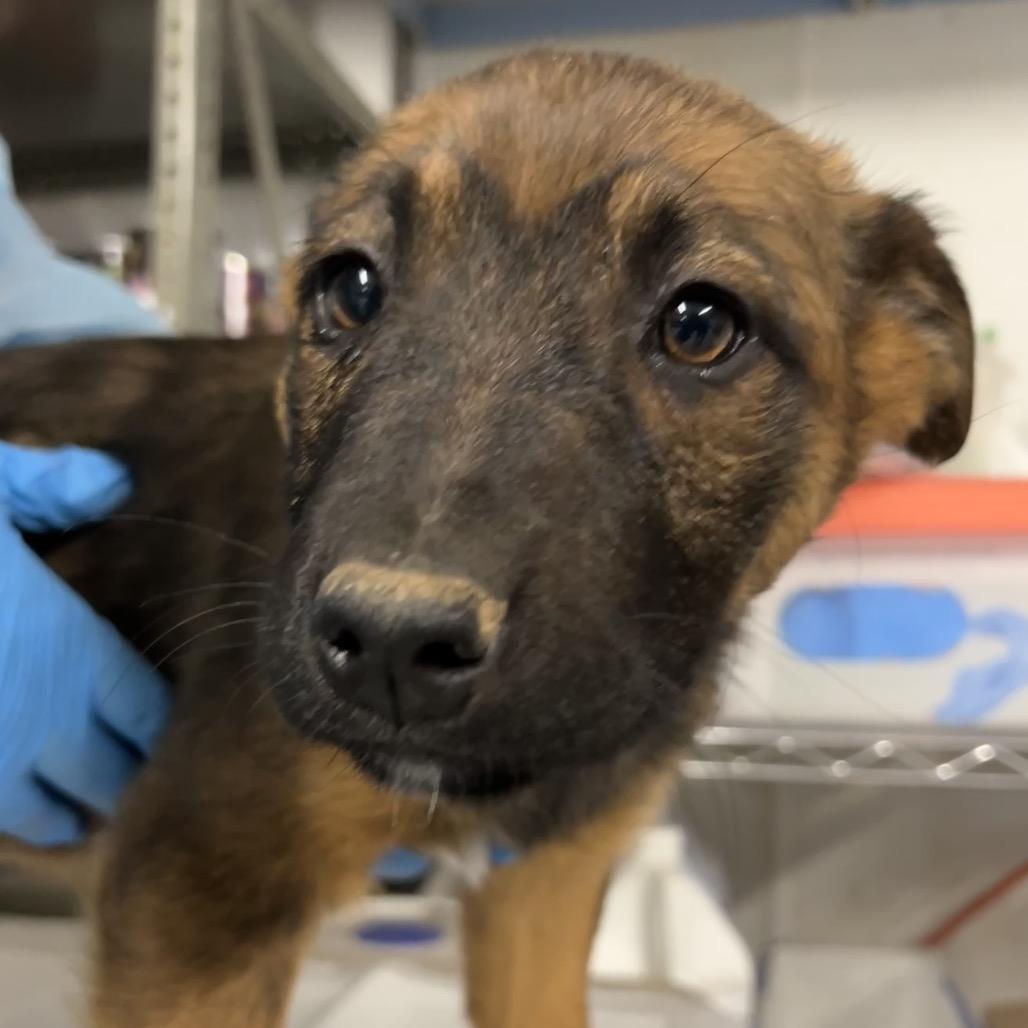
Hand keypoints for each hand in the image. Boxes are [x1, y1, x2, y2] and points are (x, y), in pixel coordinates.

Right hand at [0, 442, 167, 845]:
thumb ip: (51, 487)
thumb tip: (112, 481)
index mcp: (69, 650)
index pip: (144, 711)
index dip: (157, 727)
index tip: (161, 732)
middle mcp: (35, 718)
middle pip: (105, 775)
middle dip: (118, 780)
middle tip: (124, 784)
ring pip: (34, 815)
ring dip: (55, 816)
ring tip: (71, 821)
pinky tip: (1, 807)